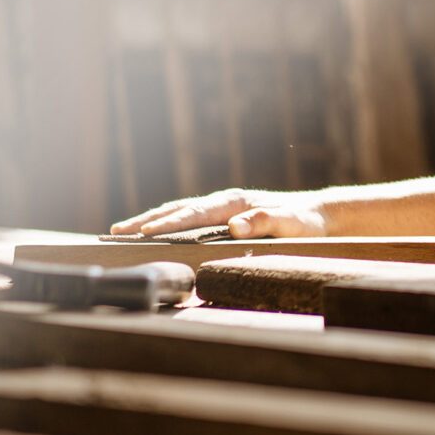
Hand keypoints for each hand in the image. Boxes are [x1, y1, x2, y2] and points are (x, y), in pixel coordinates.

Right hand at [110, 188, 329, 238]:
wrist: (318, 214)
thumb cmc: (306, 223)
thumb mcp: (293, 225)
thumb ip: (266, 222)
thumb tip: (235, 226)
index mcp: (235, 203)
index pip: (195, 213)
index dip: (169, 223)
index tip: (145, 233)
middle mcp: (225, 201)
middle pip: (178, 209)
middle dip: (146, 220)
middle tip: (115, 232)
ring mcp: (223, 207)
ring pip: (179, 211)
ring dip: (150, 220)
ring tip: (121, 231)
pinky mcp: (224, 216)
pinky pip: (188, 218)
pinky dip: (166, 222)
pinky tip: (153, 232)